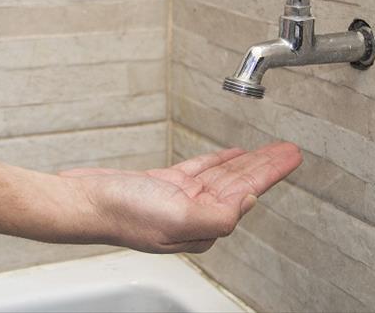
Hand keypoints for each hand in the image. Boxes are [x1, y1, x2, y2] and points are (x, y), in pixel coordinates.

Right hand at [57, 142, 301, 252]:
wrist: (84, 202)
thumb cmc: (123, 213)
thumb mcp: (178, 217)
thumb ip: (220, 215)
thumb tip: (249, 203)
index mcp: (202, 224)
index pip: (247, 195)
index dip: (271, 173)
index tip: (290, 157)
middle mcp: (195, 213)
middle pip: (240, 184)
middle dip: (266, 166)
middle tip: (288, 150)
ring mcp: (180, 199)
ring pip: (223, 176)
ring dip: (247, 161)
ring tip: (268, 149)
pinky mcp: (165, 185)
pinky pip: (201, 170)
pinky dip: (218, 161)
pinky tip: (232, 155)